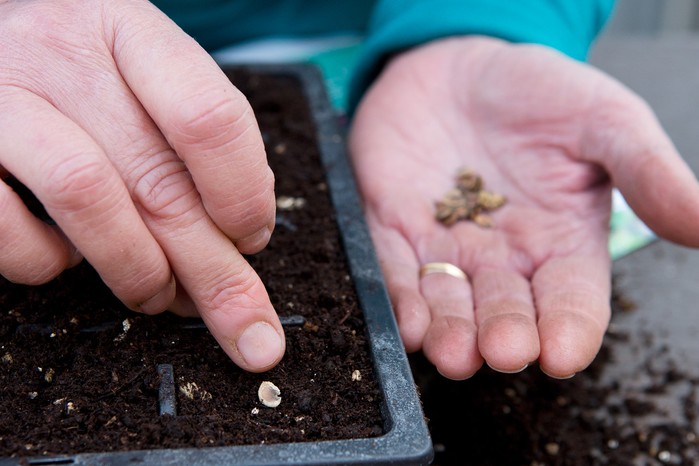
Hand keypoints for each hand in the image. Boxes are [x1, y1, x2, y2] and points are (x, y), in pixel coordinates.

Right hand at [0, 0, 283, 371]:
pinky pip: (8, 228)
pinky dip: (49, 264)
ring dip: (138, 270)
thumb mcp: (149, 88)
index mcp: (132, 31)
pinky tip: (70, 260)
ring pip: (87, 196)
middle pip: (160, 178)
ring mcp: (0, 95)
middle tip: (243, 324)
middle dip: (213, 272)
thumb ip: (197, 153)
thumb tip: (240, 251)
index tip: (254, 241)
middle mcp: (63, 52)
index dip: (243, 194)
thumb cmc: (88, 81)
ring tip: (158, 293)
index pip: (210, 116)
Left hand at [349, 36, 698, 378]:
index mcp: (562, 242)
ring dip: (451, 332)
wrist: (460, 65)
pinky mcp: (395, 230)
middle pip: (508, 310)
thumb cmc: (541, 93)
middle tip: (506, 351)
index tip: (562, 353)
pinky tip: (412, 324)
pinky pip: (397, 272)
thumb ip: (647, 173)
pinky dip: (403, 300)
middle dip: (506, 334)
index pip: (572, 299)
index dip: (569, 328)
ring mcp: (448, 247)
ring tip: (454, 354)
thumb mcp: (605, 121)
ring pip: (450, 304)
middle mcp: (504, 257)